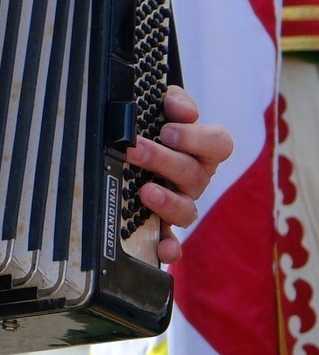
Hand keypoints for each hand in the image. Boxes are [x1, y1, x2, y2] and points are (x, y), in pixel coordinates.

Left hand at [136, 85, 229, 264]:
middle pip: (193, 173)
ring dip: (167, 201)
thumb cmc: (157, 127)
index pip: (219, 144)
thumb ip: (175, 103)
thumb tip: (180, 109)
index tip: (167, 130)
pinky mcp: (165, 223)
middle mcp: (198, 177)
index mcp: (204, 149)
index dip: (196, 138)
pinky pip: (172, 239)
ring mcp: (183, 201)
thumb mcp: (166, 108)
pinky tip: (163, 250)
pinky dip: (169, 247)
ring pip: (187, 209)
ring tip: (145, 191)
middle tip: (136, 149)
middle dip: (163, 160)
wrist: (138, 149)